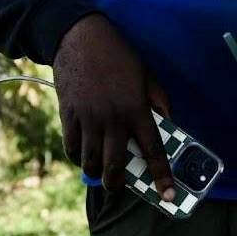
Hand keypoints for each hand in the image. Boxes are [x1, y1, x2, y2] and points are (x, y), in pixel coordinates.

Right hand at [52, 13, 174, 197]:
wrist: (82, 40)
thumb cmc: (121, 58)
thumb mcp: (149, 77)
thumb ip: (160, 102)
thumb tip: (168, 124)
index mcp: (137, 109)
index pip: (153, 150)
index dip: (161, 175)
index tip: (168, 195)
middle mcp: (112, 119)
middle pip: (116, 165)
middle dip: (119, 184)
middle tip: (122, 188)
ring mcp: (88, 119)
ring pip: (91, 161)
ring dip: (98, 174)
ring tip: (104, 175)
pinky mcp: (68, 116)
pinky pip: (71, 147)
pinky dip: (78, 158)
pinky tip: (85, 157)